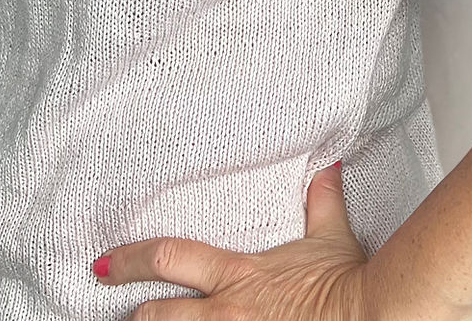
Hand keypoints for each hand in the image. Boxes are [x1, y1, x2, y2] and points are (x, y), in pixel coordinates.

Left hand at [91, 160, 374, 318]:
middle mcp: (224, 313)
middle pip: (155, 317)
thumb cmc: (347, 284)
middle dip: (135, 317)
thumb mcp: (331, 237)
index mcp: (237, 275)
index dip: (129, 261)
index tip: (101, 264)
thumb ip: (321, 201)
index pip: (168, 258)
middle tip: (123, 315)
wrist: (369, 317)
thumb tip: (328, 165)